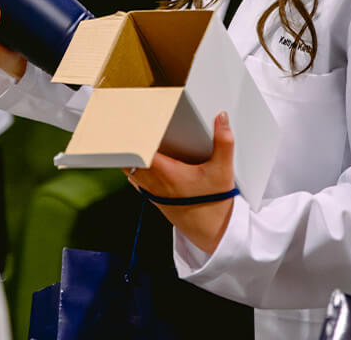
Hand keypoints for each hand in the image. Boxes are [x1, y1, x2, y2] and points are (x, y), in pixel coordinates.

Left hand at [128, 112, 235, 254]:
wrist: (213, 232)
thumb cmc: (215, 204)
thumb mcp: (223, 170)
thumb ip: (223, 141)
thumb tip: (221, 119)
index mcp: (167, 172)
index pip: (138, 152)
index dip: (131, 138)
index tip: (130, 124)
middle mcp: (154, 183)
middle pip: (127, 160)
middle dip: (126, 143)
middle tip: (129, 128)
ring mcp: (151, 192)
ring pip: (129, 170)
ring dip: (129, 156)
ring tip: (132, 140)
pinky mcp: (154, 199)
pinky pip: (136, 180)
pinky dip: (135, 169)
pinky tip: (141, 161)